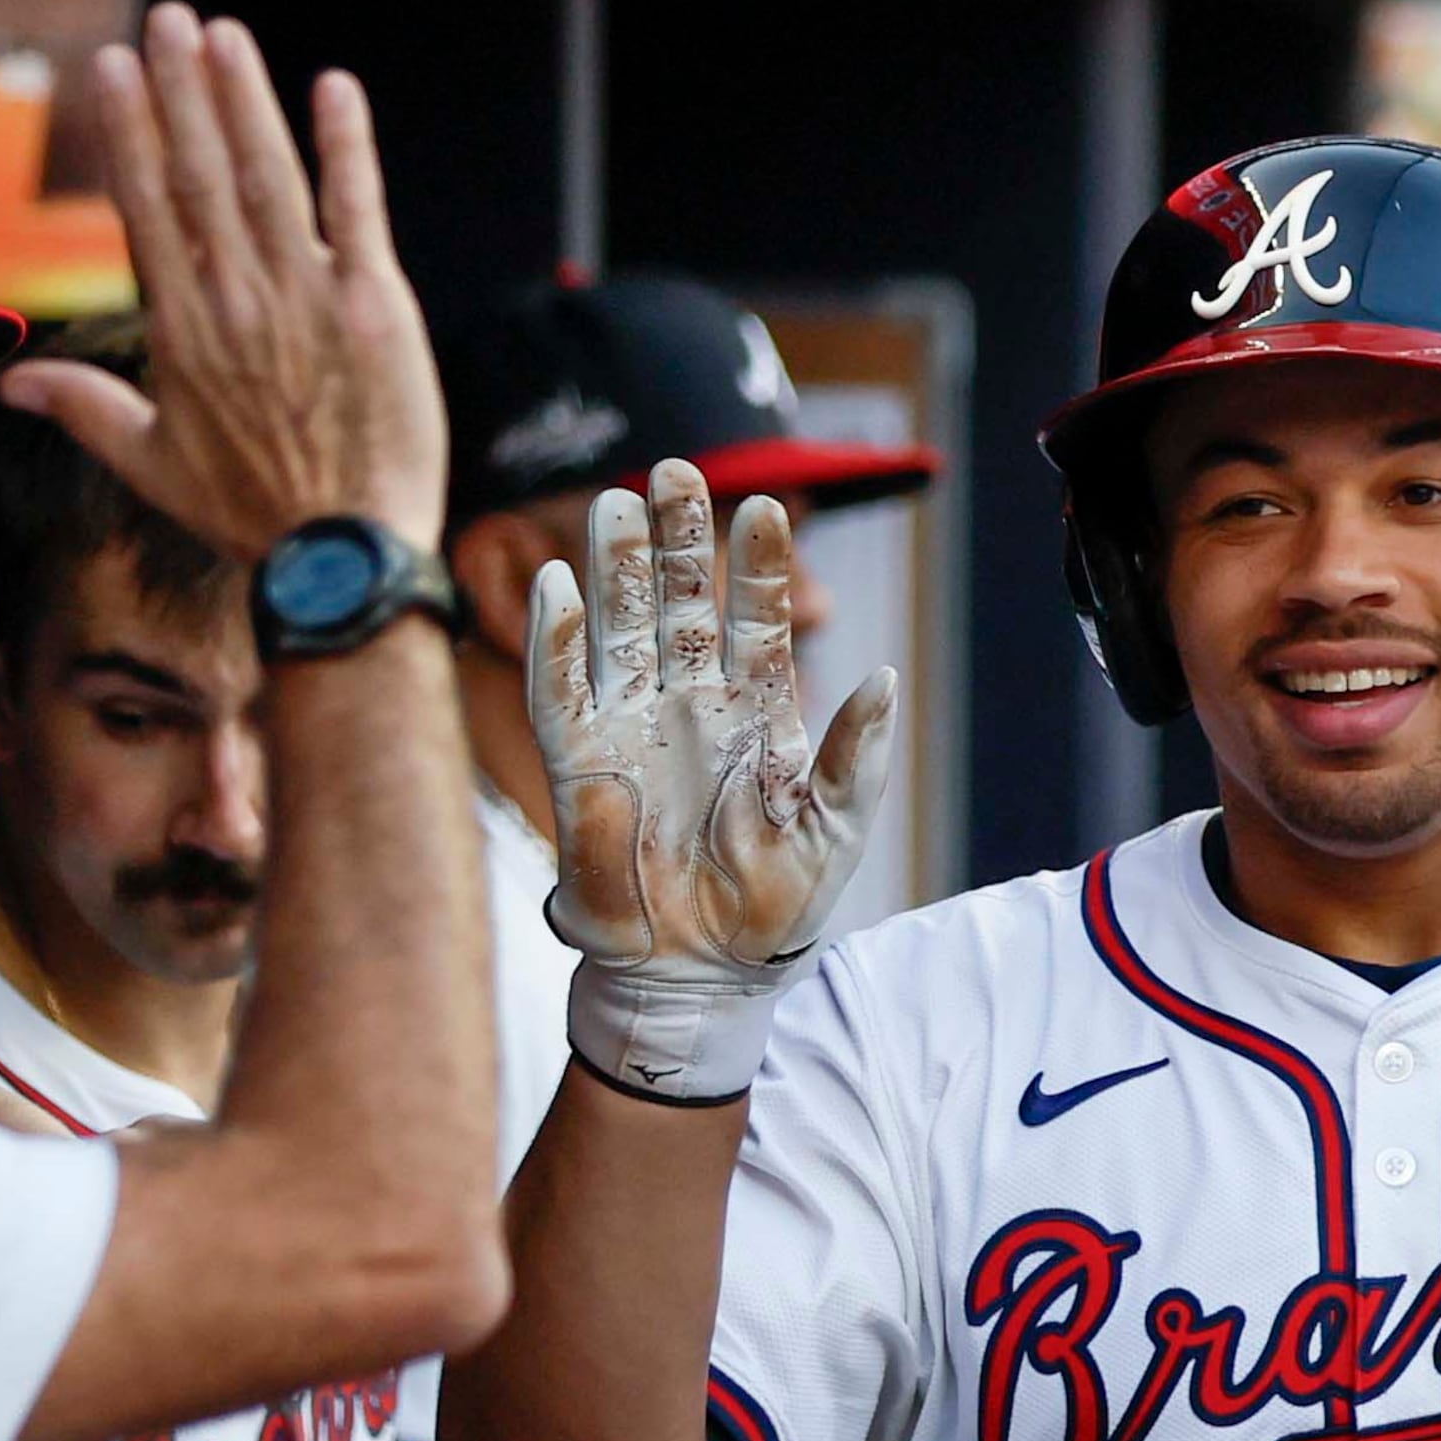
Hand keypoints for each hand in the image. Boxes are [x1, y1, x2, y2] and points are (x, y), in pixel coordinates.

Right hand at [1, 0, 447, 557]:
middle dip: (182, 90)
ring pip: (269, 178)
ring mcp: (308, 298)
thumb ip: (85, 409)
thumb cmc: (250, 515)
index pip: (147, 208)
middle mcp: (238, 300)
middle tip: (169, 18)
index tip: (112, 67)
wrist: (344, 556)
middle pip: (202, 175)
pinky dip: (346, 146)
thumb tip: (14, 383)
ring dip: (244, 101)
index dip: (129, 132)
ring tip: (223, 35)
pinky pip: (358, 209)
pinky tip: (332, 87)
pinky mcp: (376, 306)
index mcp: (183, 329)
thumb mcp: (153, 465)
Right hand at [528, 460, 897, 1099]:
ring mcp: (632, 727)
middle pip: (681, 602)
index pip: (755, 616)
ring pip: (620, 627)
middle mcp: (689, 704)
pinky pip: (559, 691)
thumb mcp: (835, 828)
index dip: (758, 562)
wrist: (705, 973)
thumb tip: (885, 676)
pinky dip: (555, 640)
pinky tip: (555, 583)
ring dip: (616, 567)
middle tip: (674, 467)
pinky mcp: (581, 765)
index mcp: (756, 710)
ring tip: (616, 501)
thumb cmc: (777, 903)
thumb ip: (855, 753)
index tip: (765, 504)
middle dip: (678, 536)